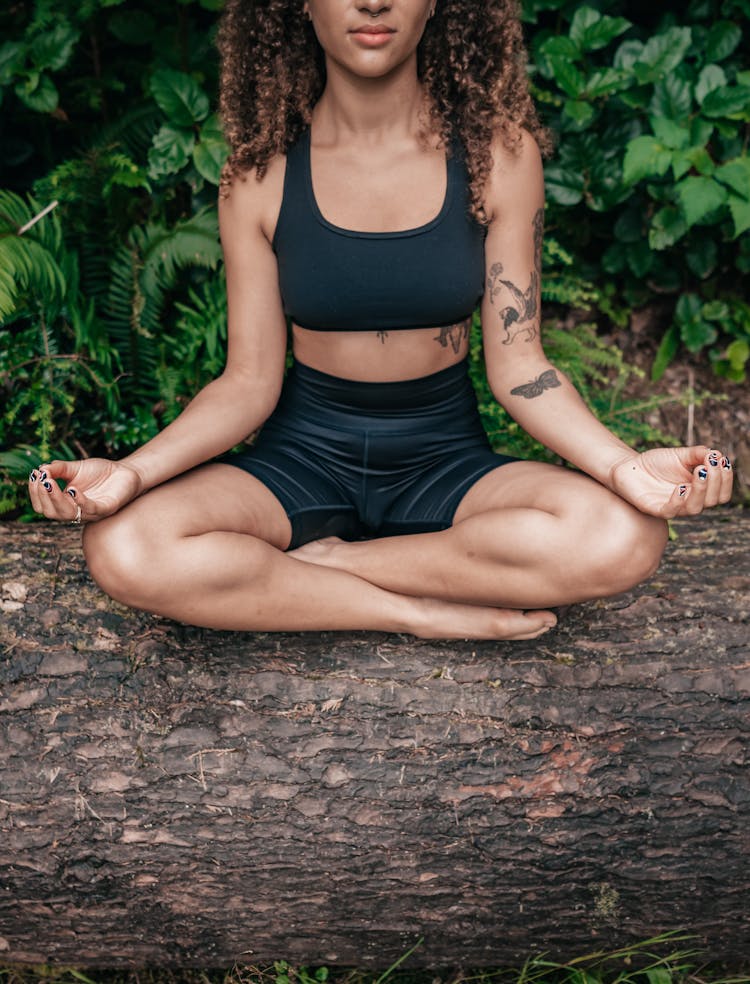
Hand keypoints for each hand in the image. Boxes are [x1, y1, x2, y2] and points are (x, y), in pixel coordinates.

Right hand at [28, 458, 142, 523]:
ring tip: (51, 482)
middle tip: (41, 479)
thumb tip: (41, 469)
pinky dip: (79, 500)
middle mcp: (76, 512)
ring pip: (67, 514)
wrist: (125, 471)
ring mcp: (91, 512)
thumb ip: (58, 469)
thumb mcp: (75, 468)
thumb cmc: (100, 472)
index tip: (34, 475)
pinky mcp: (106, 509)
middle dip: (43, 496)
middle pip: (52, 513)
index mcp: (66, 504)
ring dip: (56, 498)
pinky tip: (72, 489)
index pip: (43, 506)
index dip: (35, 493)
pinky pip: (90, 509)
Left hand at [609, 446, 733, 517]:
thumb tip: (716, 454)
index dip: (726, 479)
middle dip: (716, 482)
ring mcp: (673, 506)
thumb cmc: (655, 463)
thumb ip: (698, 454)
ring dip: (701, 490)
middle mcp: (689, 501)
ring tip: (698, 471)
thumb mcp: (680, 455)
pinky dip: (679, 500)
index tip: (722, 460)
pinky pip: (671, 511)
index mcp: (698, 490)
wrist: (628, 467)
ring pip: (695, 508)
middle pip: (713, 501)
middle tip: (708, 464)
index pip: (721, 493)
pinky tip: (681, 487)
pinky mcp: (655, 509)